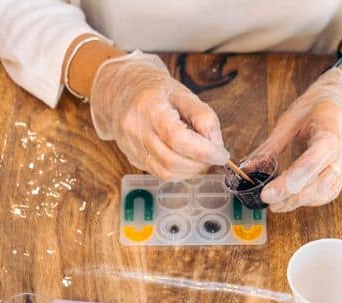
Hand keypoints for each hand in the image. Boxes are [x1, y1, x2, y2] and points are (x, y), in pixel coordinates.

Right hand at [89, 51, 228, 180]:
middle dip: (199, 165)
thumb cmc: (154, 89)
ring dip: (190, 172)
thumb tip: (216, 143)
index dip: (203, 151)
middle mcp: (135, 130)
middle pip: (171, 161)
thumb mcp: (182, 92)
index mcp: (149, 107)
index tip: (221, 154)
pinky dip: (178, 172)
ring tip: (201, 159)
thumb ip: (203, 115)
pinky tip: (186, 160)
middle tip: (214, 158)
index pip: (177, 138)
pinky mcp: (132, 158)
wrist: (119, 89)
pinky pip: (159, 173)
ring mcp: (131, 147)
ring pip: (165, 173)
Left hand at [250, 68, 341, 212]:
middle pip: (321, 183)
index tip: (268, 193)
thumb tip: (249, 167)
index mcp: (331, 131)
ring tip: (276, 204)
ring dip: (300, 201)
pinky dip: (309, 199)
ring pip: (326, 192)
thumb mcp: (292, 119)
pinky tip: (292, 199)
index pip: (312, 162)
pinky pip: (329, 193)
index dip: (289, 181)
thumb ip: (272, 145)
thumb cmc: (320, 106)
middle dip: (292, 197)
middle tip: (268, 201)